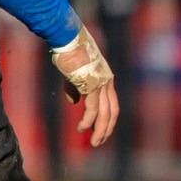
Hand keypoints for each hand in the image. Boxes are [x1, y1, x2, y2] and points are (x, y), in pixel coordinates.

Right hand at [51, 31, 120, 147]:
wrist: (68, 38)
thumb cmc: (69, 53)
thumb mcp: (75, 74)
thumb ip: (75, 89)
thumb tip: (73, 103)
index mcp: (106, 78)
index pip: (112, 104)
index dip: (107, 119)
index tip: (100, 130)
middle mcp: (107, 82)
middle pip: (112, 111)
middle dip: (106, 129)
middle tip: (99, 142)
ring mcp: (100, 83)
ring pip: (104, 113)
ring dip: (100, 130)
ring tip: (94, 142)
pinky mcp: (91, 84)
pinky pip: (92, 107)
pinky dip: (88, 120)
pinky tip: (82, 128)